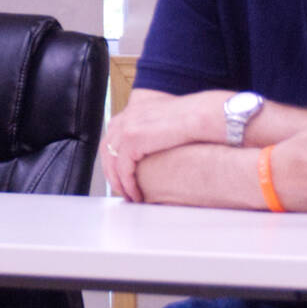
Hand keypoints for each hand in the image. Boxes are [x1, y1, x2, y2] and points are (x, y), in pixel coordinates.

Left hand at [102, 90, 224, 201]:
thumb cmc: (191, 118)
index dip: (112, 158)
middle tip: (120, 188)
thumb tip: (152, 141)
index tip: (117, 173)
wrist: (199, 115)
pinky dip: (128, 185)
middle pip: (107, 151)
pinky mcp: (132, 141)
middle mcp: (125, 118)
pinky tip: (136, 194)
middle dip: (111, 173)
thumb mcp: (164, 119)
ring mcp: (126, 128)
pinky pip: (123, 170)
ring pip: (113, 163)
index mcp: (131, 111)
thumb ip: (152, 127)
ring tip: (129, 196)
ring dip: (119, 183)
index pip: (111, 137)